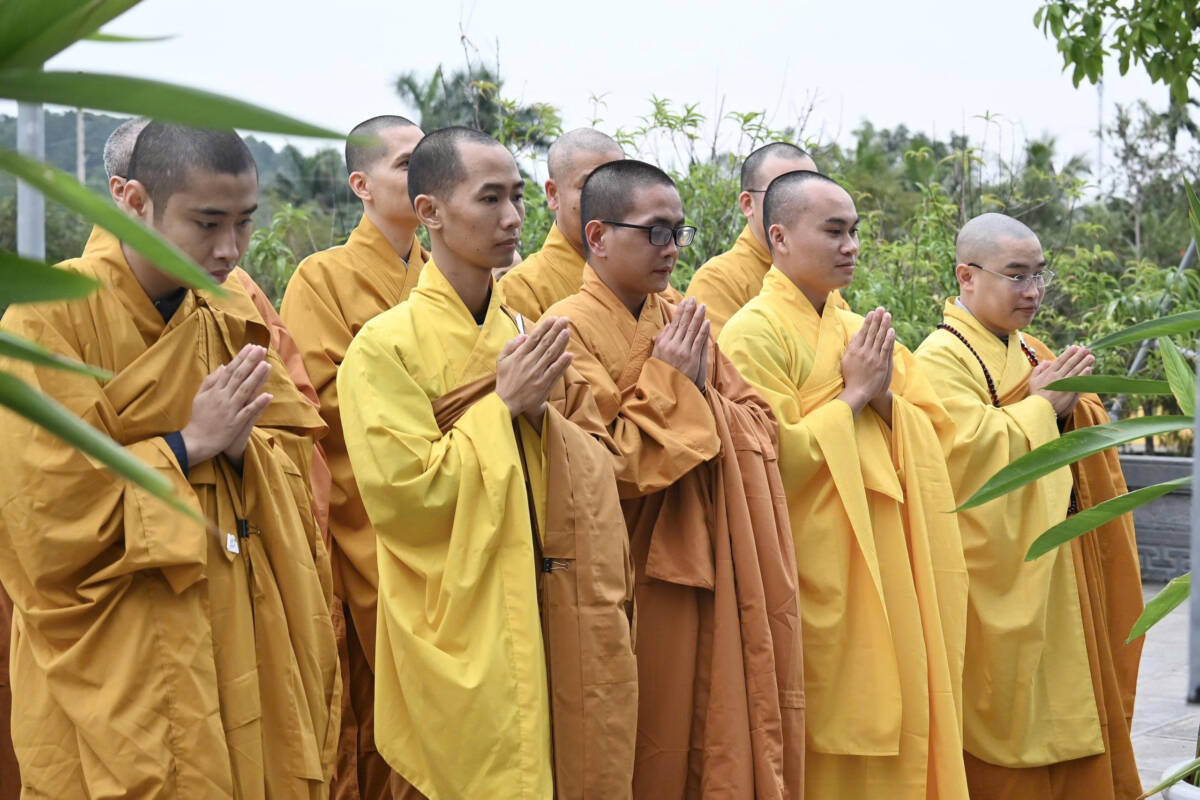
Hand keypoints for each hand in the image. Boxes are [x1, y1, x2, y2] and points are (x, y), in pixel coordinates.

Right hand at [181, 345, 273, 467]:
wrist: (196, 441)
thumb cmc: (198, 418)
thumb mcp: (200, 397)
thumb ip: (210, 381)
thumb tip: (222, 366)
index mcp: (215, 390)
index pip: (230, 370)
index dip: (241, 358)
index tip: (251, 347)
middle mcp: (222, 397)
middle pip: (238, 376)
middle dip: (250, 362)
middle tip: (261, 349)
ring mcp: (230, 410)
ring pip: (245, 390)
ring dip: (256, 377)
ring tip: (266, 365)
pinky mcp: (235, 423)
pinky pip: (248, 412)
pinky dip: (258, 403)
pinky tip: (268, 395)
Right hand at [496, 316, 573, 429]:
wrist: (506, 402)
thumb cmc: (504, 381)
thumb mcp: (501, 360)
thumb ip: (511, 346)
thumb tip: (524, 336)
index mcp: (519, 355)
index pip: (534, 337)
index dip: (545, 327)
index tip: (553, 318)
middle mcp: (529, 362)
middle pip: (545, 343)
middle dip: (556, 330)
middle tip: (565, 320)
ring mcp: (537, 373)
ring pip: (551, 354)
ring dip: (560, 342)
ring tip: (567, 331)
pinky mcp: (543, 384)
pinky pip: (554, 371)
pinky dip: (562, 363)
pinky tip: (569, 354)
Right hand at [651, 297, 709, 389]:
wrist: (666, 390)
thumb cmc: (662, 373)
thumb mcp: (657, 355)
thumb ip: (662, 340)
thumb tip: (668, 325)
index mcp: (663, 343)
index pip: (674, 323)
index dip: (680, 311)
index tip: (685, 302)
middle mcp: (672, 345)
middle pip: (683, 323)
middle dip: (689, 310)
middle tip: (694, 298)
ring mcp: (682, 351)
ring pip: (691, 329)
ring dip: (698, 316)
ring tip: (702, 306)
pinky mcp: (691, 358)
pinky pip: (698, 341)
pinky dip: (703, 330)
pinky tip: (707, 321)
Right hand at [838, 308, 894, 416]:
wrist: (857, 391)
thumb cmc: (850, 376)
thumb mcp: (846, 360)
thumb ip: (852, 346)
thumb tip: (856, 333)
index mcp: (854, 350)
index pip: (862, 332)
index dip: (868, 322)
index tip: (872, 313)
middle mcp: (863, 352)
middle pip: (872, 332)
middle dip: (877, 319)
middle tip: (881, 309)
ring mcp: (872, 357)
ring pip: (879, 338)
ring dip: (884, 325)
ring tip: (888, 315)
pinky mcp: (880, 364)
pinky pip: (885, 348)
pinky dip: (889, 339)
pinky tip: (892, 330)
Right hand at [1030, 344, 1093, 417]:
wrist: (1040, 409)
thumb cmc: (1036, 395)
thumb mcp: (1032, 381)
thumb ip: (1039, 369)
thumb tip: (1047, 361)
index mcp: (1049, 373)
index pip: (1060, 361)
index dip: (1068, 353)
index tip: (1075, 347)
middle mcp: (1057, 376)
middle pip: (1070, 364)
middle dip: (1079, 355)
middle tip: (1087, 349)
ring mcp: (1064, 384)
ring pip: (1075, 371)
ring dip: (1084, 363)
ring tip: (1091, 356)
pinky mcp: (1069, 391)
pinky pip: (1078, 381)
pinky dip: (1084, 374)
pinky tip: (1089, 369)